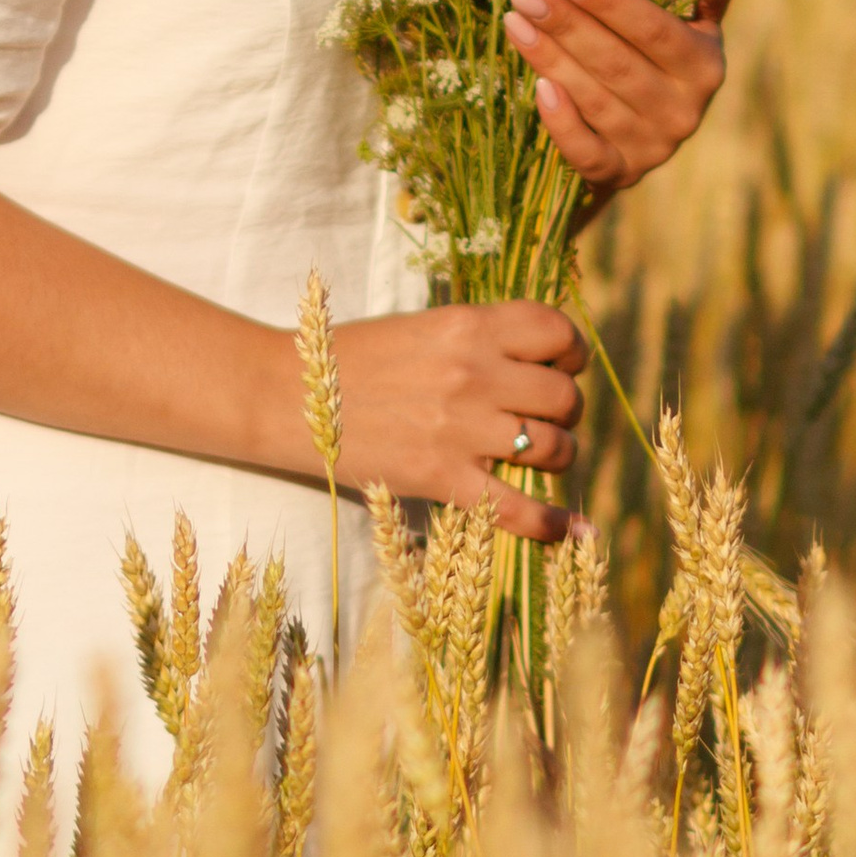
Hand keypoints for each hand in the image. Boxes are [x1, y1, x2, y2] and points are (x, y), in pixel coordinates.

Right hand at [330, 299, 587, 539]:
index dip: (571, 352)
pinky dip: (551, 524)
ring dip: (556, 456)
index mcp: (466, 325)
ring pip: (553, 448)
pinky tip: (570, 530)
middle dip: (564, 410)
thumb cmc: (349, 359)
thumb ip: (474, 341)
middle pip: (563, 396)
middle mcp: (472, 372)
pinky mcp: (442, 477)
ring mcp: (459, 428)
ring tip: (539, 458)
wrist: (284, 396)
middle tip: (545, 418)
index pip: (556, 332)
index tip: (563, 366)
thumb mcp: (419, 329)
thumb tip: (532, 364)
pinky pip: (518, 509)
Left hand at [502, 0, 733, 198]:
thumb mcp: (695, 27)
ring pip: (595, 99)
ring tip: (515, 22)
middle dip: (566, 25)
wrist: (646, 135)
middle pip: (616, 62)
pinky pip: (586, 151)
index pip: (652, 29)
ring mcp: (652, 148)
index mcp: (704, 68)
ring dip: (551, 59)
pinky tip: (538, 86)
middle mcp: (684, 112)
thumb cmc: (664, 62)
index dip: (606, 1)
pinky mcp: (620, 173)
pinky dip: (561, 121)